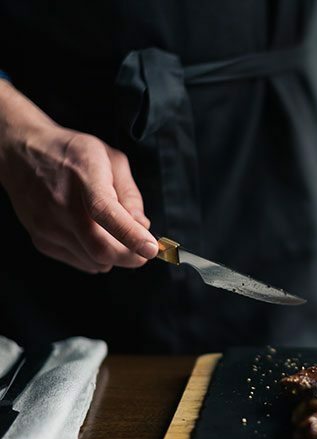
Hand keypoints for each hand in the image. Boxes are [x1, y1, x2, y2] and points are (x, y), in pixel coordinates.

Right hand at [0, 81, 157, 272]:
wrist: (20, 153)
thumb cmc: (72, 154)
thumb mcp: (111, 160)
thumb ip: (131, 194)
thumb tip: (143, 227)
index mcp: (84, 176)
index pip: (105, 211)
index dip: (131, 234)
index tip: (151, 249)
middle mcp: (62, 204)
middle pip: (100, 248)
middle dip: (131, 258)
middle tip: (143, 253)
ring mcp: (47, 225)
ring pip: (93, 260)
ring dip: (115, 257)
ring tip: (117, 237)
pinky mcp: (41, 239)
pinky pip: (79, 261)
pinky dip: (96, 257)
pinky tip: (96, 237)